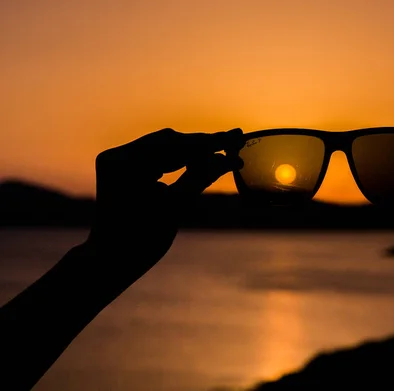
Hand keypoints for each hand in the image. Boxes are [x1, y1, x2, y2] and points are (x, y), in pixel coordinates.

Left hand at [88, 128, 243, 281]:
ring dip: (192, 152)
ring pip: (164, 148)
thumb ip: (200, 178)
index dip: (208, 144)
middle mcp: (117, 156)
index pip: (173, 146)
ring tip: (222, 153)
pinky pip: (156, 157)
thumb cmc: (142, 240)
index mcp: (124, 164)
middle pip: (168, 142)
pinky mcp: (124, 168)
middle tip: (233, 142)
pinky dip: (178, 160)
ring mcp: (118, 161)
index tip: (235, 138)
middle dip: (202, 145)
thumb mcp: (175, 207)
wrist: (111, 262)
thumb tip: (228, 159)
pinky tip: (201, 161)